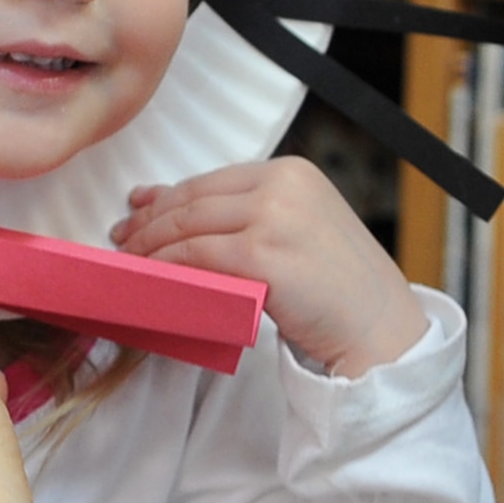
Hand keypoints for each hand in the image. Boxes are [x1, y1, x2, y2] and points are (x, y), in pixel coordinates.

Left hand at [110, 157, 426, 377]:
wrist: (380, 330)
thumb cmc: (337, 289)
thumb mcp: (292, 233)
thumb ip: (240, 215)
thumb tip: (161, 200)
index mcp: (291, 172)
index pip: (210, 180)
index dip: (164, 197)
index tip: (136, 211)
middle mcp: (283, 185)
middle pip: (193, 199)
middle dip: (149, 221)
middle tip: (123, 239)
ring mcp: (274, 217)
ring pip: (188, 225)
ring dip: (150, 245)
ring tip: (130, 263)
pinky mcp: (263, 254)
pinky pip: (195, 256)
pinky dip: (165, 266)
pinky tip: (151, 278)